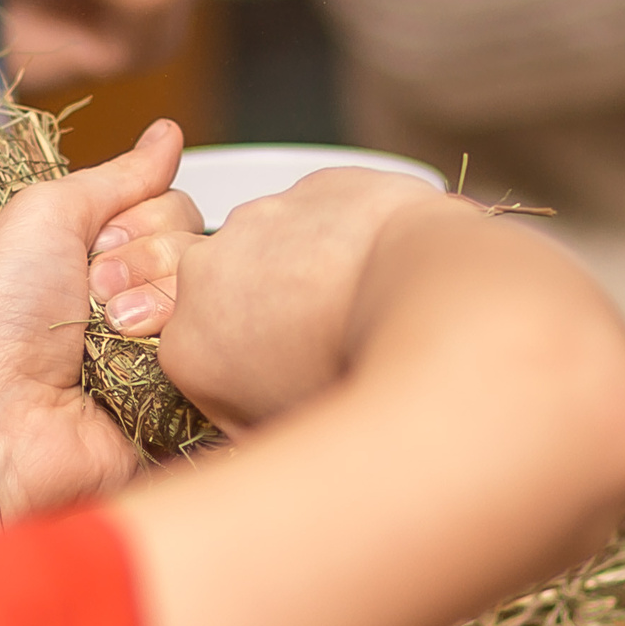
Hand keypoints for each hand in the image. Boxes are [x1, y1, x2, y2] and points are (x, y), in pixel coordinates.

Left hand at [0, 120, 191, 571]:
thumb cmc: (2, 314)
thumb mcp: (47, 213)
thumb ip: (118, 175)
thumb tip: (167, 134)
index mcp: (106, 255)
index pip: (176, 208)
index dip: (144, 220)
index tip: (96, 246)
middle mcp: (141, 300)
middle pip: (203, 249)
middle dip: (150, 262)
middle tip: (97, 297)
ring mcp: (165, 353)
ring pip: (215, 300)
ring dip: (161, 308)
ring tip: (111, 336)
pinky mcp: (184, 402)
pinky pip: (223, 359)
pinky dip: (187, 355)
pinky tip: (146, 368)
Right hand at [151, 169, 446, 430]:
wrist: (435, 301)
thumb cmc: (364, 372)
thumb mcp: (291, 432)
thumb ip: (254, 428)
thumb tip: (263, 441)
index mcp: (189, 346)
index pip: (200, 372)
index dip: (243, 392)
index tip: (283, 400)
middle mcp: (207, 273)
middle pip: (228, 303)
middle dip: (264, 322)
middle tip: (323, 350)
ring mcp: (261, 218)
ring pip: (272, 250)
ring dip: (303, 274)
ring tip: (360, 307)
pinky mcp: (314, 184)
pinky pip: (323, 215)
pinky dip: (346, 237)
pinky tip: (382, 270)